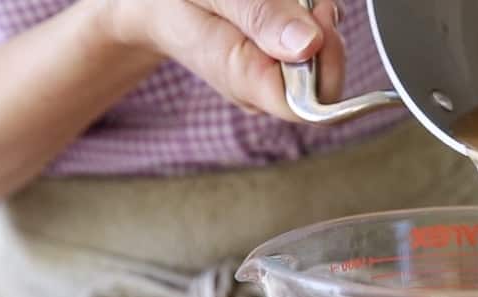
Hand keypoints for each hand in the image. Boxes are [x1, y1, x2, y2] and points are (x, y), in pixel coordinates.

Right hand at [97, 0, 345, 119]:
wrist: (149, 8)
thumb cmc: (173, 1)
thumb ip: (258, 17)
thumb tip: (308, 44)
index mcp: (244, 81)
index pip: (313, 104)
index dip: (329, 61)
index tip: (318, 16)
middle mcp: (260, 92)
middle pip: (324, 80)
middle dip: (323, 33)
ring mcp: (267, 82)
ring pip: (320, 60)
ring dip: (314, 21)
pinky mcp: (274, 67)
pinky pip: (309, 48)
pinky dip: (305, 20)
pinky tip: (285, 4)